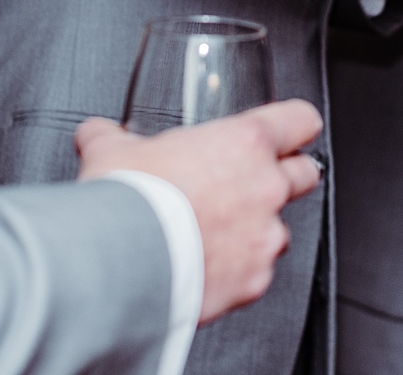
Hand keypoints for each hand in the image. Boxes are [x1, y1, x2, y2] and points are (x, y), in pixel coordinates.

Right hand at [75, 99, 323, 322]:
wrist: (118, 263)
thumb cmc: (126, 202)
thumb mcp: (114, 152)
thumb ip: (113, 138)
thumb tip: (97, 134)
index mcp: (244, 143)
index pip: (300, 120)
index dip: (294, 125)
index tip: (290, 132)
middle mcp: (266, 187)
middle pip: (305, 173)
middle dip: (284, 177)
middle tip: (249, 184)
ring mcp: (264, 236)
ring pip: (279, 229)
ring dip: (255, 231)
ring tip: (215, 236)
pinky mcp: (254, 280)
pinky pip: (256, 272)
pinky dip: (237, 272)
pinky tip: (205, 268)